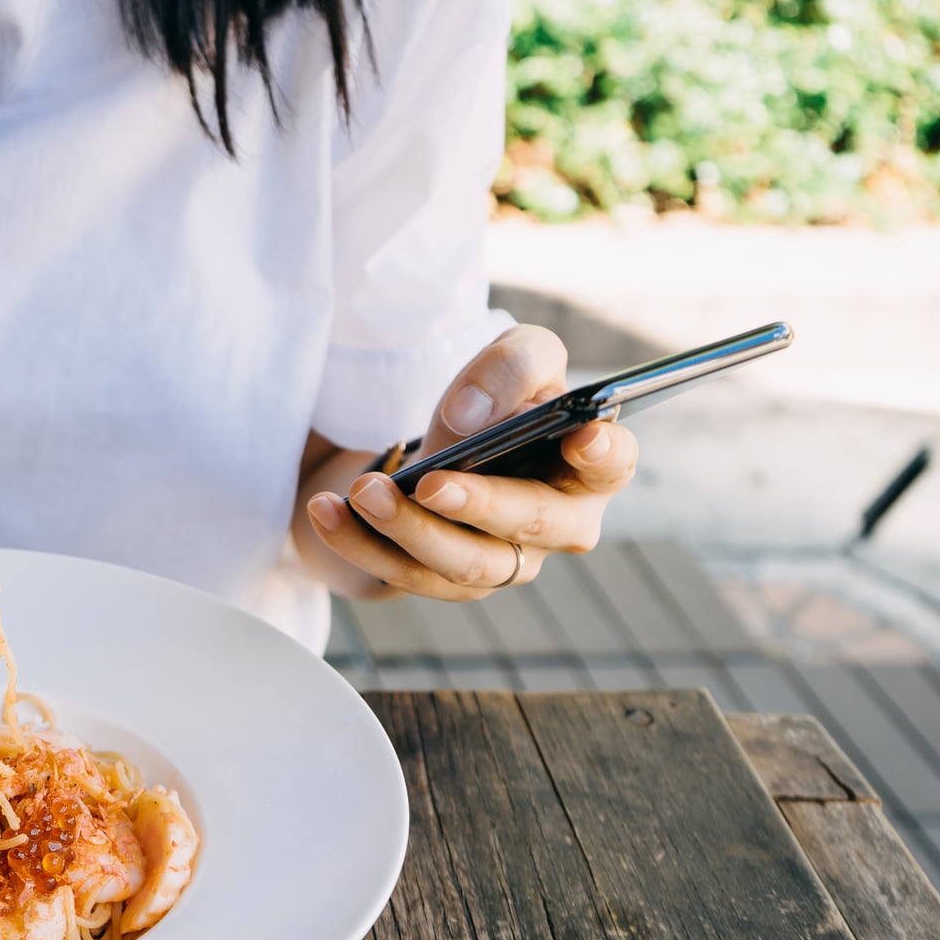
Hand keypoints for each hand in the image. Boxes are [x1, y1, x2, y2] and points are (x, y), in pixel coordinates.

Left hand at [303, 325, 637, 599]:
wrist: (445, 444)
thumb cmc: (497, 401)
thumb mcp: (512, 357)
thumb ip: (510, 367)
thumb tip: (469, 418)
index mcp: (589, 465)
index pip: (613, 464)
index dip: (603, 453)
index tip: (582, 436)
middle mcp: (560, 524)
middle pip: (530, 526)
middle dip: (478, 505)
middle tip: (429, 483)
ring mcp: (508, 562)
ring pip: (464, 564)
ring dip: (408, 530)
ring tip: (361, 492)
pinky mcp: (451, 581)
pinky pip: (406, 575)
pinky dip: (361, 543)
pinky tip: (326, 510)